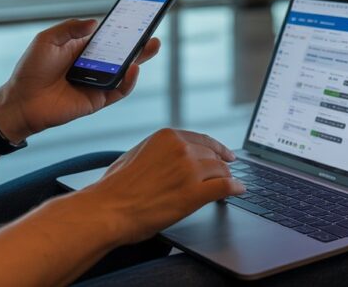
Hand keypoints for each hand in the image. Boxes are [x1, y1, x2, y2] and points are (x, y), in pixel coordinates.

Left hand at [0, 19, 160, 140]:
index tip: (139, 16)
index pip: (109, 37)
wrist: (21, 101)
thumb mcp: (47, 40)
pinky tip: (132, 68)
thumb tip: (95, 22)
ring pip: (125, 71)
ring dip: (139, 59)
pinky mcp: (97, 100)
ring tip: (149, 46)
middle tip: (153, 33)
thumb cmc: (31, 69)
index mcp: (83, 49)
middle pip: (123, 53)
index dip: (124, 28)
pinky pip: (119, 90)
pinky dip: (128, 81)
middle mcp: (94, 65)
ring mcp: (97, 83)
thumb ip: (70, 28)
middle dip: (140, 44)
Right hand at [78, 128, 245, 244]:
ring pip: (222, 171)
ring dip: (228, 179)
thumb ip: (158, 151)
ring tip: (231, 187)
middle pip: (213, 156)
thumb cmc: (115, 188)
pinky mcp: (194, 193)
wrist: (108, 209)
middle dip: (221, 167)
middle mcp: (181, 148)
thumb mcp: (136, 155)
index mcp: (167, 136)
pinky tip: (239, 191)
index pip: (202, 140)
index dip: (218, 148)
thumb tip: (170, 156)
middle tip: (228, 174)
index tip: (226, 155)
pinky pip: (225, 187)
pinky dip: (236, 189)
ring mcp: (189, 170)